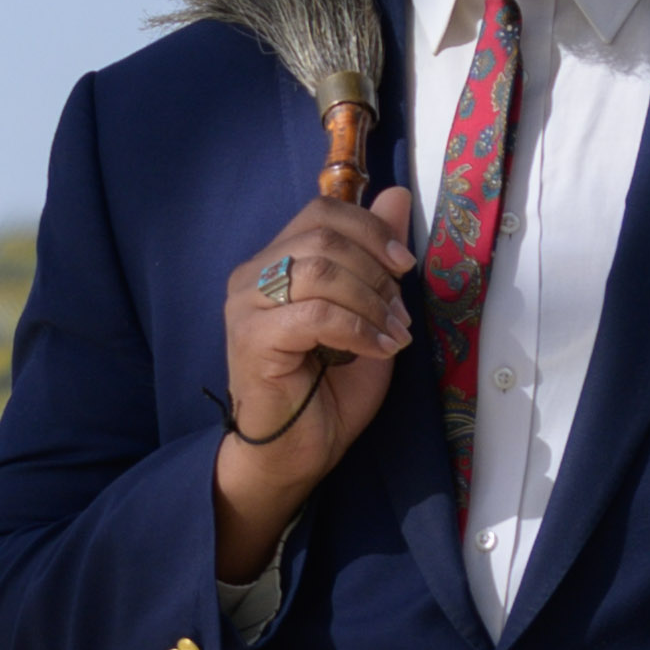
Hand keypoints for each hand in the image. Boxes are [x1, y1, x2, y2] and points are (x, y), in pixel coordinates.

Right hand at [212, 174, 419, 578]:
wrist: (294, 454)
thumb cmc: (327, 392)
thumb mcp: (368, 314)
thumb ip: (376, 258)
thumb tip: (395, 196)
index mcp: (276, 261)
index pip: (322, 212)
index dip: (370, 230)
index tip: (404, 267)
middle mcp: (252, 274)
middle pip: (323, 236)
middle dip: (376, 271)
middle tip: (400, 314)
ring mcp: (245, 305)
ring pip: (319, 270)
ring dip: (371, 301)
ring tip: (393, 335)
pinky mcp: (250, 337)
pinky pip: (314, 314)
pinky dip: (358, 329)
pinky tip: (378, 350)